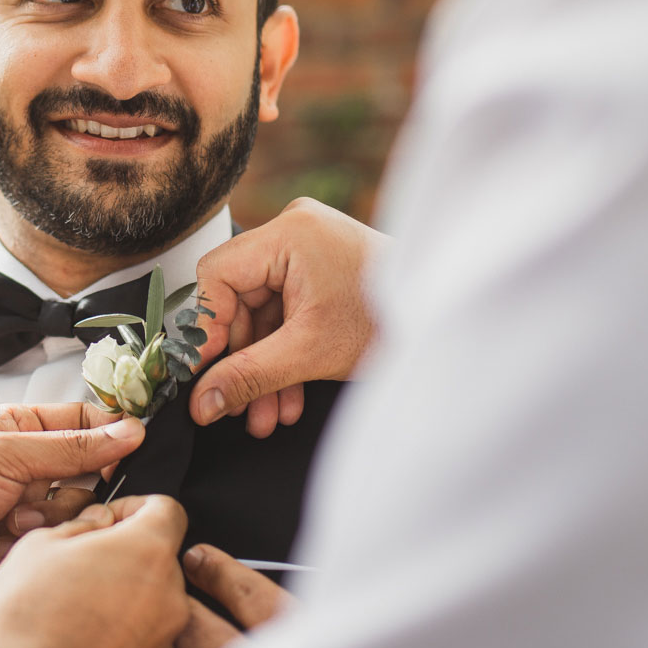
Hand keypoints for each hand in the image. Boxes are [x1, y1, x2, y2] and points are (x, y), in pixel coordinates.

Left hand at [0, 403, 143, 615]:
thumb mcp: (2, 453)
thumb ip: (69, 447)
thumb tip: (127, 430)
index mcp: (16, 431)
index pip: (81, 424)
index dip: (110, 437)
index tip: (131, 450)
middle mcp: (21, 471)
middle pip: (85, 477)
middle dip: (71, 490)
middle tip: (41, 495)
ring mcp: (18, 514)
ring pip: (72, 518)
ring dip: (46, 524)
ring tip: (9, 526)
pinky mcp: (14, 554)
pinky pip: (51, 552)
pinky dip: (32, 552)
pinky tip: (0, 549)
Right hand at [0, 496, 190, 647]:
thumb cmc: (28, 622)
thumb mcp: (39, 544)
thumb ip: (80, 524)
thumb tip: (95, 524)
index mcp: (147, 549)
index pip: (167, 508)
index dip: (133, 506)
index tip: (109, 519)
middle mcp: (168, 592)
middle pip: (157, 556)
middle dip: (122, 554)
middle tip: (80, 563)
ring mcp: (165, 636)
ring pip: (151, 597)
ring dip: (122, 593)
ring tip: (74, 605)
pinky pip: (144, 635)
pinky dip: (121, 630)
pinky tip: (81, 636)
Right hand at [190, 197, 388, 435]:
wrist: (446, 327)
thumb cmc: (390, 321)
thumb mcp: (308, 354)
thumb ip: (247, 377)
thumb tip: (200, 403)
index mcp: (289, 233)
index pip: (217, 275)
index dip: (207, 328)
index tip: (206, 373)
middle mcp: (295, 231)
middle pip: (238, 298)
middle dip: (242, 359)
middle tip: (238, 405)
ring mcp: (309, 249)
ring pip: (261, 314)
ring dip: (263, 366)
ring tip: (267, 416)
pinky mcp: (320, 271)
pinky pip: (284, 312)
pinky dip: (284, 353)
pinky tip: (289, 398)